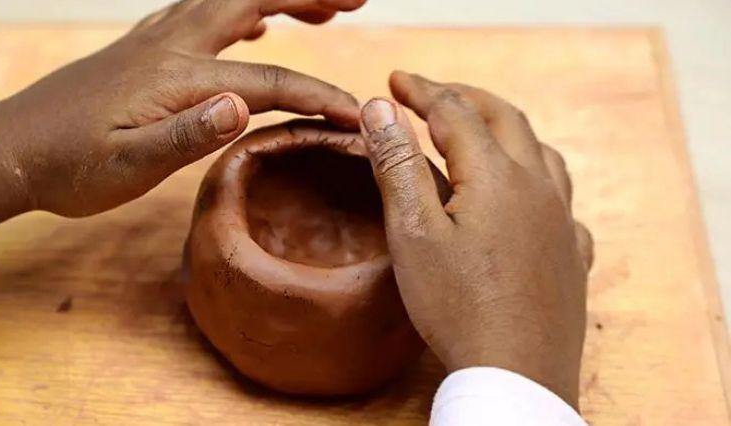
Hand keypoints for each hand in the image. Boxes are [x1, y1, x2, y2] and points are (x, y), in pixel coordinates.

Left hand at [0, 0, 364, 257]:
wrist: (10, 149)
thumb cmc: (69, 166)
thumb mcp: (126, 164)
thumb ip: (185, 134)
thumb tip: (242, 104)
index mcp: (178, 75)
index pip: (268, 79)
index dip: (318, 95)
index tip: (357, 115)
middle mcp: (171, 45)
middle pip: (254, 1)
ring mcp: (156, 41)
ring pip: (230, 0)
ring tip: (324, 8)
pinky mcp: (145, 49)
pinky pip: (204, 12)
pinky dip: (242, 9)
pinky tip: (254, 23)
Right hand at [358, 72, 592, 407]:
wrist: (517, 374)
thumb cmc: (458, 307)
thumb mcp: (413, 233)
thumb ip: (398, 165)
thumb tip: (381, 109)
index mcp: (495, 176)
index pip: (455, 112)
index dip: (421, 91)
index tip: (394, 80)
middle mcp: (537, 187)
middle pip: (505, 119)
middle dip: (465, 98)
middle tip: (430, 94)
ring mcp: (561, 220)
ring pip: (539, 152)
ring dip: (505, 130)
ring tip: (478, 133)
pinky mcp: (571, 253)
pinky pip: (560, 198)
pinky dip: (535, 178)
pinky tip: (525, 198)